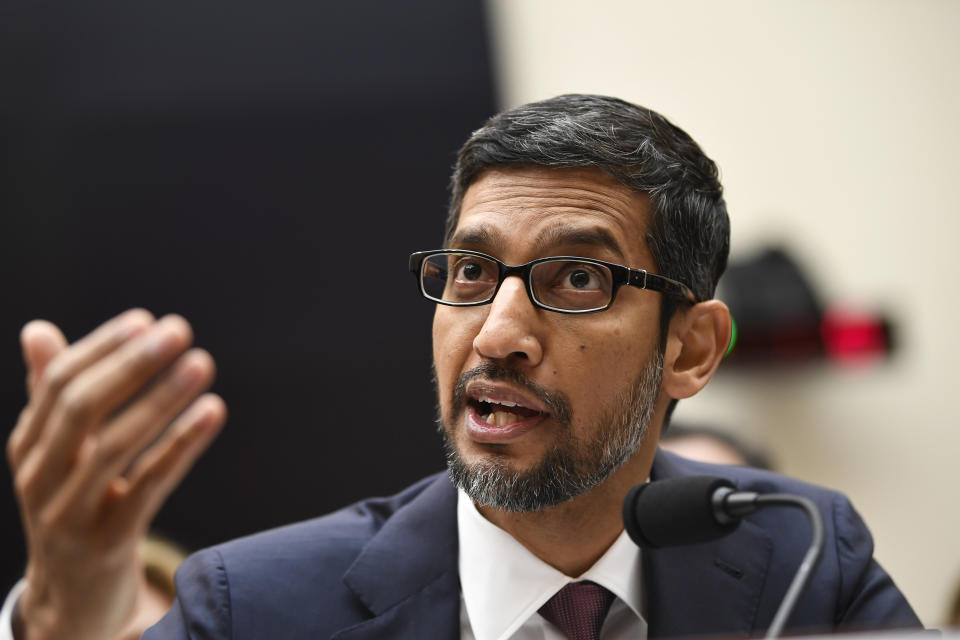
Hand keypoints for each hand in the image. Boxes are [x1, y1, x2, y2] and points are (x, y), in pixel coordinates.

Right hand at [6, 310, 226, 639]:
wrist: (71, 596)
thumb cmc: (73, 504)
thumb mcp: (57, 452)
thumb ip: (52, 394)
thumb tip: (36, 330)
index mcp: (29, 446)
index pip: (58, 384)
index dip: (102, 348)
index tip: (145, 320)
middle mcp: (41, 477)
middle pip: (81, 409)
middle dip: (131, 365)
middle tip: (178, 330)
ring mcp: (70, 513)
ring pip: (115, 447)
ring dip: (162, 400)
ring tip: (202, 363)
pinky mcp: (108, 542)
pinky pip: (148, 487)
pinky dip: (182, 446)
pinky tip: (213, 412)